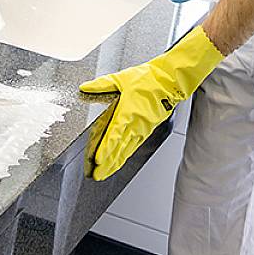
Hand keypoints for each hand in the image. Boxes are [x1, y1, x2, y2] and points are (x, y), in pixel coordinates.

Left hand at [79, 25, 223, 179]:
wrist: (169, 81)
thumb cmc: (148, 79)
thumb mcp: (120, 79)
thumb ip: (100, 86)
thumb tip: (84, 89)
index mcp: (128, 111)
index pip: (115, 134)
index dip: (106, 148)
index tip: (98, 159)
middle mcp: (135, 124)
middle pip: (119, 147)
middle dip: (107, 163)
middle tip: (96, 175)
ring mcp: (142, 129)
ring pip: (126, 150)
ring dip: (115, 163)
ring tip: (105, 174)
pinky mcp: (146, 130)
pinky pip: (133, 146)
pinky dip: (125, 156)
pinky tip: (119, 162)